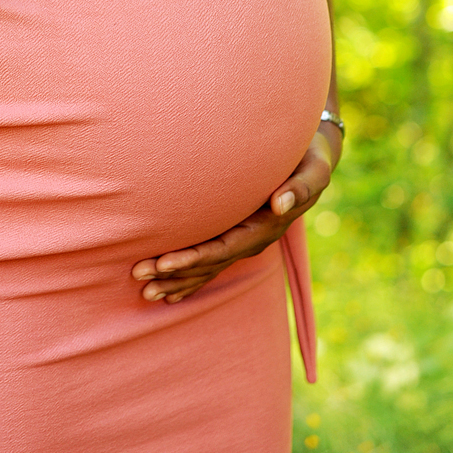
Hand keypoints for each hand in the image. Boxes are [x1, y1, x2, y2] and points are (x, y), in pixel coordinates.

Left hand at [131, 125, 340, 302]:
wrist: (312, 162)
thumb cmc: (310, 160)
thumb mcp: (313, 171)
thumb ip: (300, 187)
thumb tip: (280, 204)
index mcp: (266, 227)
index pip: (223, 249)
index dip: (193, 258)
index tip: (164, 263)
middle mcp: (254, 240)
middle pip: (209, 263)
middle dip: (175, 273)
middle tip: (139, 277)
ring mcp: (246, 241)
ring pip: (208, 267)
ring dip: (177, 280)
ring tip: (145, 292)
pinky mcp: (239, 235)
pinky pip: (212, 260)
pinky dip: (191, 276)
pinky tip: (168, 291)